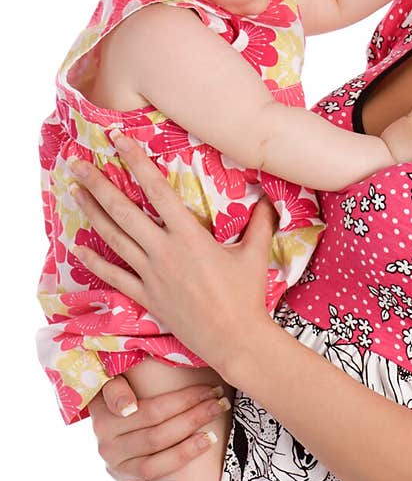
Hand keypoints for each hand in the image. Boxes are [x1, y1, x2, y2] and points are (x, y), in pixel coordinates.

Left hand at [66, 132, 275, 381]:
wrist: (234, 339)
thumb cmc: (247, 297)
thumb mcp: (256, 255)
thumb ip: (260, 223)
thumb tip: (268, 198)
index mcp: (189, 236)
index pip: (157, 191)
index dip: (136, 162)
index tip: (118, 141)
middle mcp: (164, 252)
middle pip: (123, 211)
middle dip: (98, 184)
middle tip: (76, 163)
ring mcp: (151, 275)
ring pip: (113, 238)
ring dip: (92, 213)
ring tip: (74, 191)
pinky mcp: (147, 297)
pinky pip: (114, 275)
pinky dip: (94, 261)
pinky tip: (78, 247)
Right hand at [90, 377, 229, 480]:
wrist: (110, 423)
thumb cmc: (124, 393)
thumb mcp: (115, 380)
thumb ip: (117, 385)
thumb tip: (128, 407)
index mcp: (104, 417)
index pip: (151, 411)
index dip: (184, 400)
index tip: (210, 390)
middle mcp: (108, 446)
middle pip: (158, 437)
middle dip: (194, 419)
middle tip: (221, 405)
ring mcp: (117, 469)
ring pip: (153, 467)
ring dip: (185, 453)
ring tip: (212, 437)